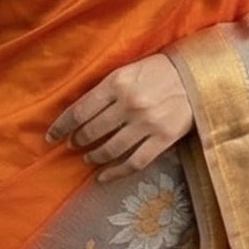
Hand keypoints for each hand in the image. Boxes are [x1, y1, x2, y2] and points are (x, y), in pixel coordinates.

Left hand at [46, 51, 193, 180]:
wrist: (197, 77)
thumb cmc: (158, 72)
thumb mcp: (127, 71)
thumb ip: (106, 90)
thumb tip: (81, 112)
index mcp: (116, 84)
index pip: (80, 111)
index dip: (62, 127)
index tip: (51, 136)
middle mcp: (129, 105)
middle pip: (92, 131)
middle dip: (78, 141)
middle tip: (73, 145)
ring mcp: (147, 124)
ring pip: (111, 149)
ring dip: (94, 156)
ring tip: (89, 158)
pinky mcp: (163, 139)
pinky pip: (134, 162)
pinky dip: (116, 172)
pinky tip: (104, 177)